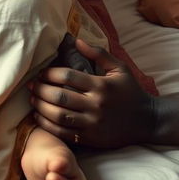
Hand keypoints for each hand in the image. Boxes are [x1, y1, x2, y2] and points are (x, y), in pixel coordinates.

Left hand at [30, 39, 155, 148]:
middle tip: (31, 85)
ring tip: (33, 100)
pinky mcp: (92, 139)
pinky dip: (48, 126)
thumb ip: (98, 53)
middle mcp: (96, 105)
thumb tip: (76, 40)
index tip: (41, 73)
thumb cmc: (130, 91)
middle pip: (61, 96)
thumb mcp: (119, 68)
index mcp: (101, 85)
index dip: (50, 73)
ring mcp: (93, 124)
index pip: (68, 76)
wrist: (148, 121)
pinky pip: (64, 134)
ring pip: (60, 116)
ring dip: (41, 107)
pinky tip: (40, 117)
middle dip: (41, 90)